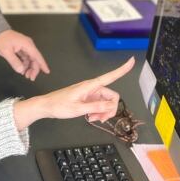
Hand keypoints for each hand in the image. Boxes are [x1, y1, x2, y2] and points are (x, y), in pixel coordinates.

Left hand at [0, 29, 48, 80]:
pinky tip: (22, 69)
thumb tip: (21, 70)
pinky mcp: (21, 48)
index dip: (43, 64)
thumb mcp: (6, 52)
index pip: (37, 56)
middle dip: (34, 69)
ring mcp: (25, 47)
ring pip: (30, 59)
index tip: (47, 71)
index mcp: (27, 44)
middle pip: (35, 59)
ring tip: (25, 75)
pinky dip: (25, 64)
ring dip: (29, 68)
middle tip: (30, 78)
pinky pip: (26, 58)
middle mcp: (28, 45)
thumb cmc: (1, 39)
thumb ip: (14, 62)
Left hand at [13, 57, 134, 130]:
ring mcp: (90, 93)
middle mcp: (92, 87)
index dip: (122, 69)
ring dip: (104, 112)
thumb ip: (95, 107)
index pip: (110, 76)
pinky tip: (91, 117)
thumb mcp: (77, 109)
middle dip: (110, 109)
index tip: (132, 61)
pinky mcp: (87, 98)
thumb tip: (111, 105)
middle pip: (112, 96)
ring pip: (106, 102)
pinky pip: (99, 105)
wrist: (47, 106)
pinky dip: (98, 112)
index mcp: (90, 86)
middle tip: (101, 119)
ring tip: (93, 119)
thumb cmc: (58, 105)